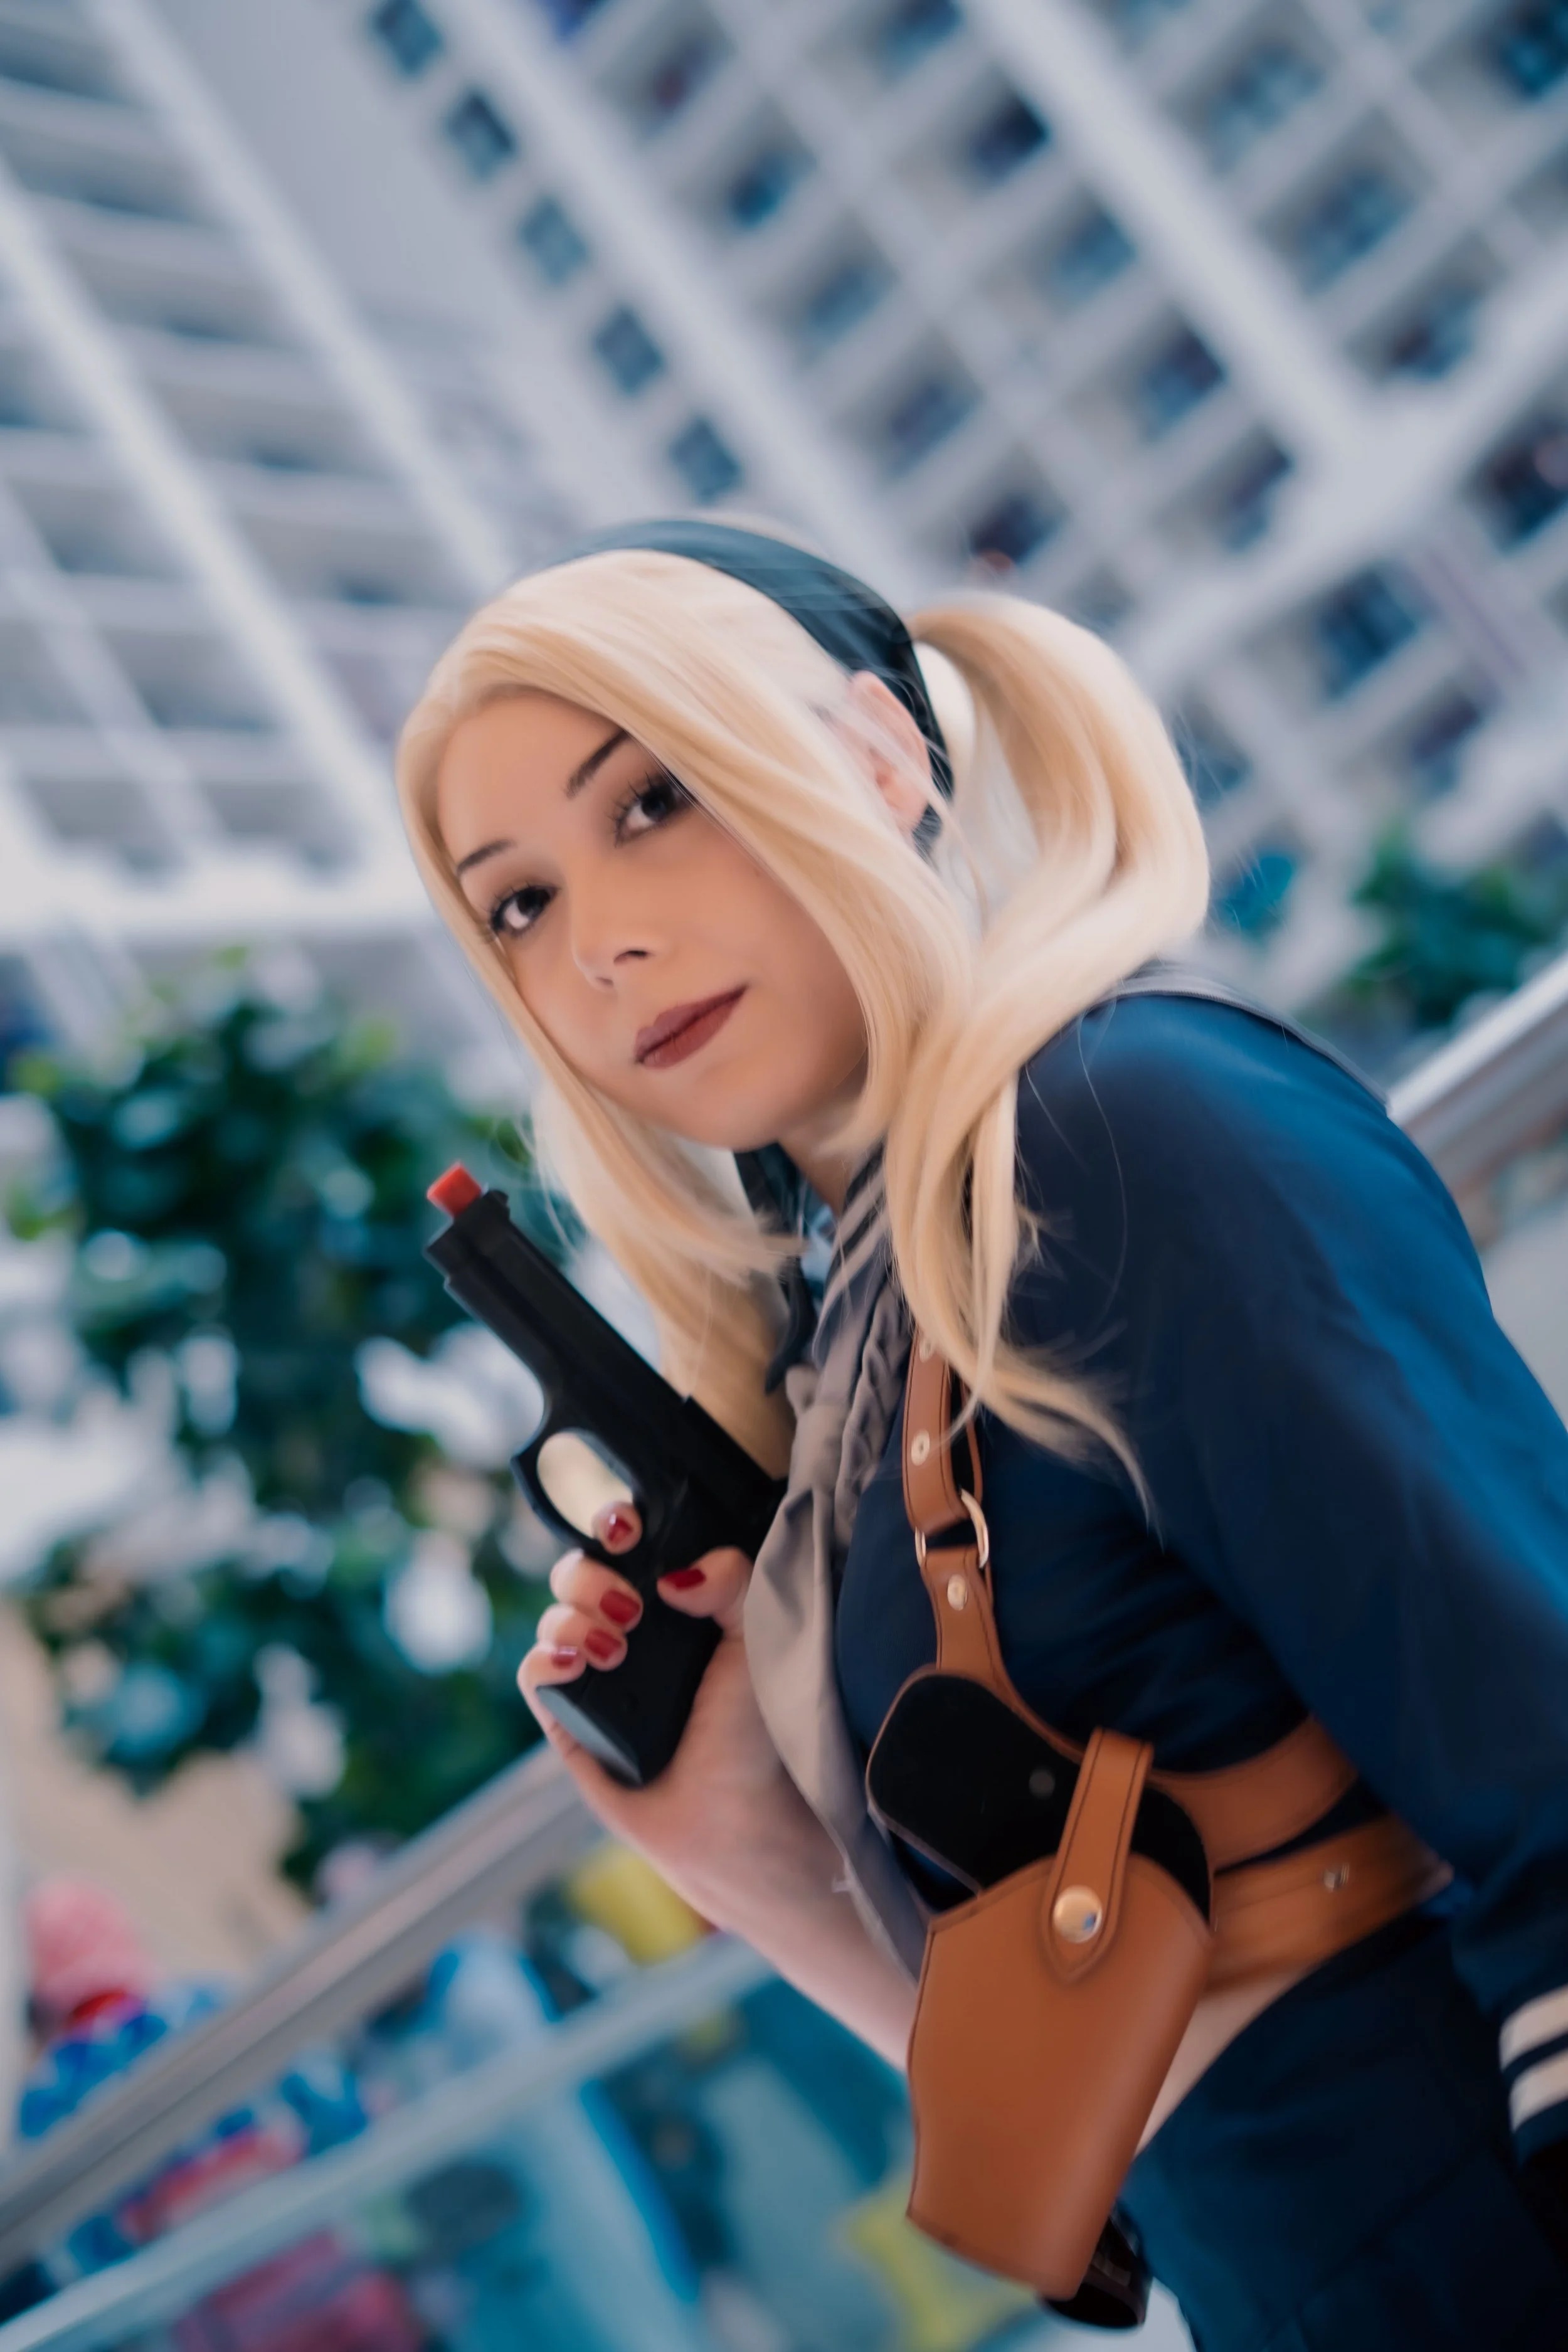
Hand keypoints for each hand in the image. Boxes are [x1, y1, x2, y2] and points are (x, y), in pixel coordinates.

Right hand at [518, 1506, 814, 1930]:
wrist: (738, 1815)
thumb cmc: (756, 1729)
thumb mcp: (757, 1635)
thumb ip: (730, 1578)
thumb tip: (671, 1574)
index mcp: (675, 1602)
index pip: (627, 1544)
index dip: (615, 1525)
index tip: (626, 1530)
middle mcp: (630, 1631)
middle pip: (578, 1570)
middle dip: (593, 1573)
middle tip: (633, 1607)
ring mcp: (596, 1674)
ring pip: (554, 1615)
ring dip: (576, 1618)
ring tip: (615, 1649)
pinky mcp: (568, 1720)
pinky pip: (534, 1671)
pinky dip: (545, 1657)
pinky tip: (574, 1664)